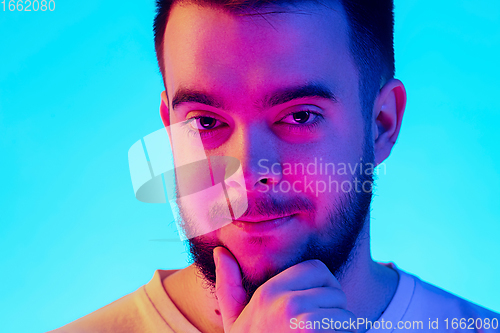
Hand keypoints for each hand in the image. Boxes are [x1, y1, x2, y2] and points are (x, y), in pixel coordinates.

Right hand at [213, 247, 356, 332]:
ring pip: (346, 313)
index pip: (317, 268)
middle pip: (335, 290)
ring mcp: (303, 324)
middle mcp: (286, 303)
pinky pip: (349, 329)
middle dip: (336, 308)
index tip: (318, 305)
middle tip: (325, 326)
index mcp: (269, 292)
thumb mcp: (234, 319)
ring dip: (344, 327)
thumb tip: (220, 250)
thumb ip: (228, 285)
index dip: (324, 285)